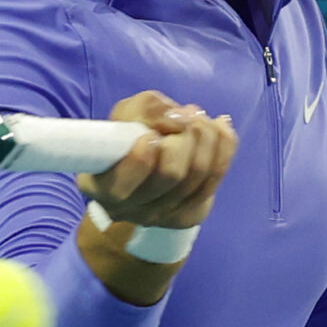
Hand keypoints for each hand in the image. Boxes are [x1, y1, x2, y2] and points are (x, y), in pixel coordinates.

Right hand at [78, 91, 236, 228]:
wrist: (148, 161)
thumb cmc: (129, 135)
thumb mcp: (127, 113)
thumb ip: (148, 109)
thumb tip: (181, 118)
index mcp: (102, 187)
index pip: (122, 184)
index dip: (141, 158)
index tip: (150, 136)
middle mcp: (130, 210)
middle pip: (171, 174)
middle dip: (184, 135)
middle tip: (184, 115)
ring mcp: (162, 217)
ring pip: (199, 174)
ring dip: (206, 135)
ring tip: (199, 117)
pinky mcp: (189, 215)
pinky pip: (217, 176)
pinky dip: (224, 145)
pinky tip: (218, 127)